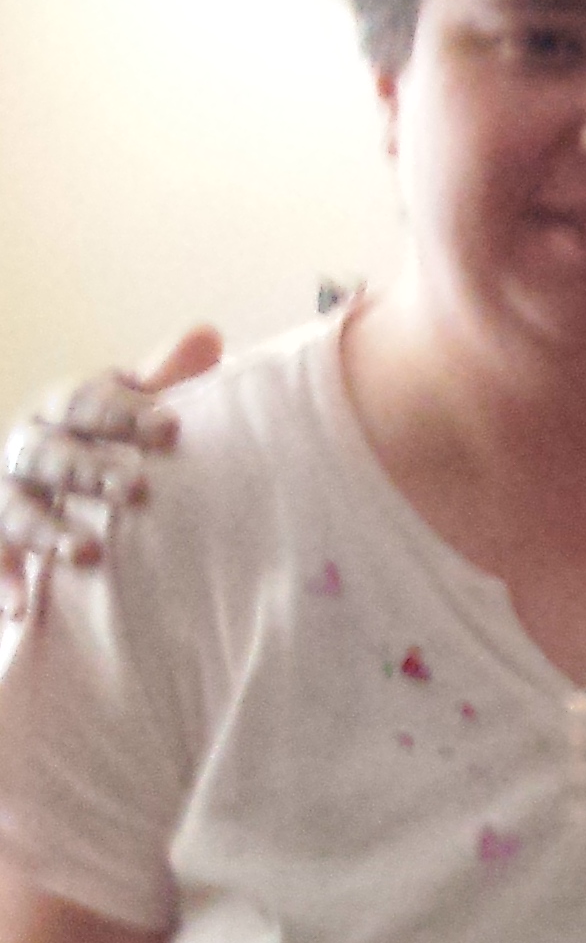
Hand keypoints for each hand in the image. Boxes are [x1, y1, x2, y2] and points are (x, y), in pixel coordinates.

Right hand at [0, 330, 217, 622]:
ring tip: (87, 555)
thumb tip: (207, 333)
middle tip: (136, 489)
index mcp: (67, 407)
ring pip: (17, 505)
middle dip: (91, 470)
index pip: (92, 403)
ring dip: (48, 529)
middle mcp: (30, 444)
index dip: (128, 414)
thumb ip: (167, 377)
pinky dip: (1, 579)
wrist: (60, 477)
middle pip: (55, 452)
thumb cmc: (112, 439)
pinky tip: (16, 610)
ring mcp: (7, 490)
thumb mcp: (134, 407)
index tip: (171, 429)